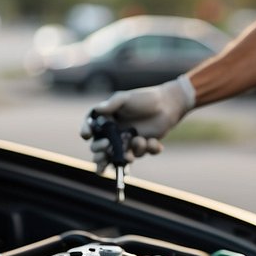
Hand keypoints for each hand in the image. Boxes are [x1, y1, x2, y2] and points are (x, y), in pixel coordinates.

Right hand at [80, 74, 194, 170]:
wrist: (169, 104)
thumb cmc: (144, 98)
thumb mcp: (125, 98)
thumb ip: (112, 104)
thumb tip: (97, 110)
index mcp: (107, 120)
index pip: (91, 128)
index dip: (86, 131)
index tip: (87, 134)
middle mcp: (115, 133)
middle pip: (100, 150)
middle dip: (100, 153)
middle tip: (107, 147)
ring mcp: (127, 142)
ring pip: (120, 157)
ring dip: (129, 153)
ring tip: (140, 142)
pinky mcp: (141, 147)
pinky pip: (141, 154)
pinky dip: (149, 149)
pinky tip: (154, 141)